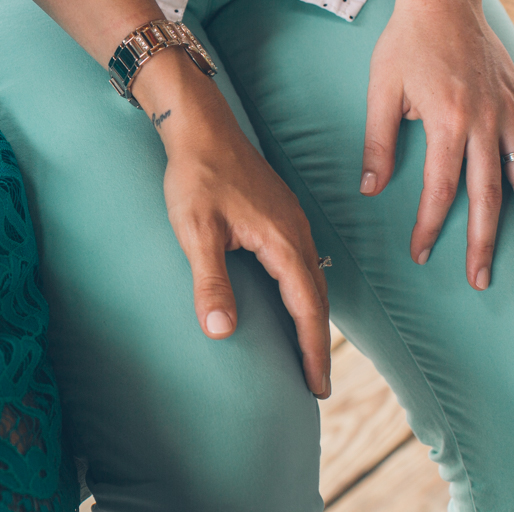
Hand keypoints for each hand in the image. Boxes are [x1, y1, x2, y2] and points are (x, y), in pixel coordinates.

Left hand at [134, 50, 332, 397]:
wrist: (200, 127)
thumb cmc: (196, 176)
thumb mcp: (196, 232)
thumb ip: (210, 282)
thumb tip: (221, 331)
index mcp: (282, 242)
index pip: (307, 308)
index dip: (312, 350)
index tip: (316, 386)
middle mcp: (296, 233)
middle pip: (316, 298)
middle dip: (317, 342)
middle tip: (315, 383)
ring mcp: (290, 221)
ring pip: (311, 279)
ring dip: (311, 317)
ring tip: (306, 351)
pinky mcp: (279, 214)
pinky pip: (301, 263)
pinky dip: (302, 292)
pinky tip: (290, 300)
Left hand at [361, 0, 513, 288]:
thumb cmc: (406, 43)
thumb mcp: (381, 91)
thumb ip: (378, 142)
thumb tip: (369, 190)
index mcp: (446, 122)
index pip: (439, 188)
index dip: (429, 225)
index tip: (421, 254)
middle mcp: (485, 121)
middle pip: (487, 194)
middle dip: (483, 240)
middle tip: (480, 279)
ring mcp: (509, 111)